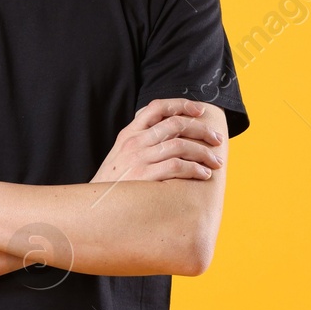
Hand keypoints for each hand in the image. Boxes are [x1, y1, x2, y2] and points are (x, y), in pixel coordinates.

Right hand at [94, 99, 224, 181]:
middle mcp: (134, 142)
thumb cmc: (112, 183)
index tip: (200, 110)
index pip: (157, 107)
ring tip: (215, 162)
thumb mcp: (120, 155)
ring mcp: (138, 159)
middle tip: (217, 139)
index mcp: (129, 133)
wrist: (94, 205)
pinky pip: (177, 166)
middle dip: (202, 129)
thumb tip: (167, 134)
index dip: (181, 104)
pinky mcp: (144, 177)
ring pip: (180, 145)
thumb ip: (139, 142)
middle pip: (175, 124)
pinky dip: (195, 169)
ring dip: (203, 152)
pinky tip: (203, 174)